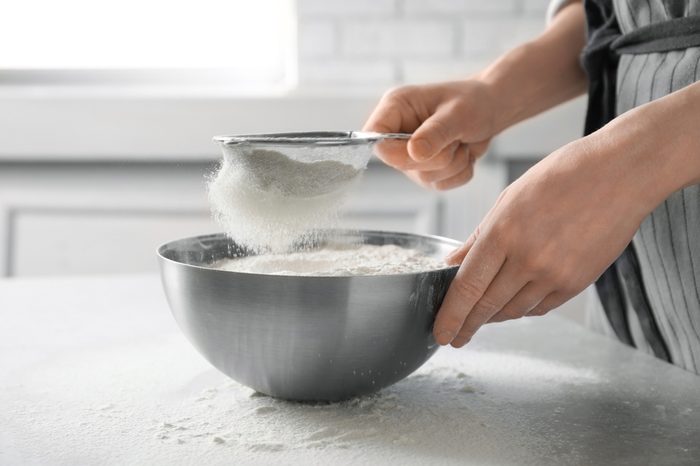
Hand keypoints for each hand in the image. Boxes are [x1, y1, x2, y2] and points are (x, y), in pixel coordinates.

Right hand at [363, 81, 498, 189]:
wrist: (491, 110)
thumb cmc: (473, 101)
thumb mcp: (457, 113)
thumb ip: (435, 133)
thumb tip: (414, 153)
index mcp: (396, 108)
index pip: (374, 136)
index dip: (393, 151)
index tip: (419, 151)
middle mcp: (397, 132)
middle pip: (399, 162)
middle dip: (436, 157)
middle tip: (455, 138)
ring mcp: (409, 155)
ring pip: (423, 178)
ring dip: (452, 164)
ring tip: (461, 141)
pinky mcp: (424, 170)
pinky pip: (440, 185)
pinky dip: (459, 173)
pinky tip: (464, 152)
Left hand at [433, 135, 654, 346]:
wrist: (621, 174)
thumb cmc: (561, 176)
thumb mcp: (509, 198)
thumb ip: (479, 237)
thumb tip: (454, 264)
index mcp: (503, 232)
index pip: (467, 287)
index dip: (450, 316)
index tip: (440, 333)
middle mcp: (527, 259)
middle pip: (487, 306)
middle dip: (466, 326)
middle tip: (453, 337)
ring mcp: (554, 274)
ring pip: (513, 311)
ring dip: (493, 317)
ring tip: (481, 317)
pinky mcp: (577, 283)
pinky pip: (540, 307)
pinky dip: (522, 309)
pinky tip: (512, 305)